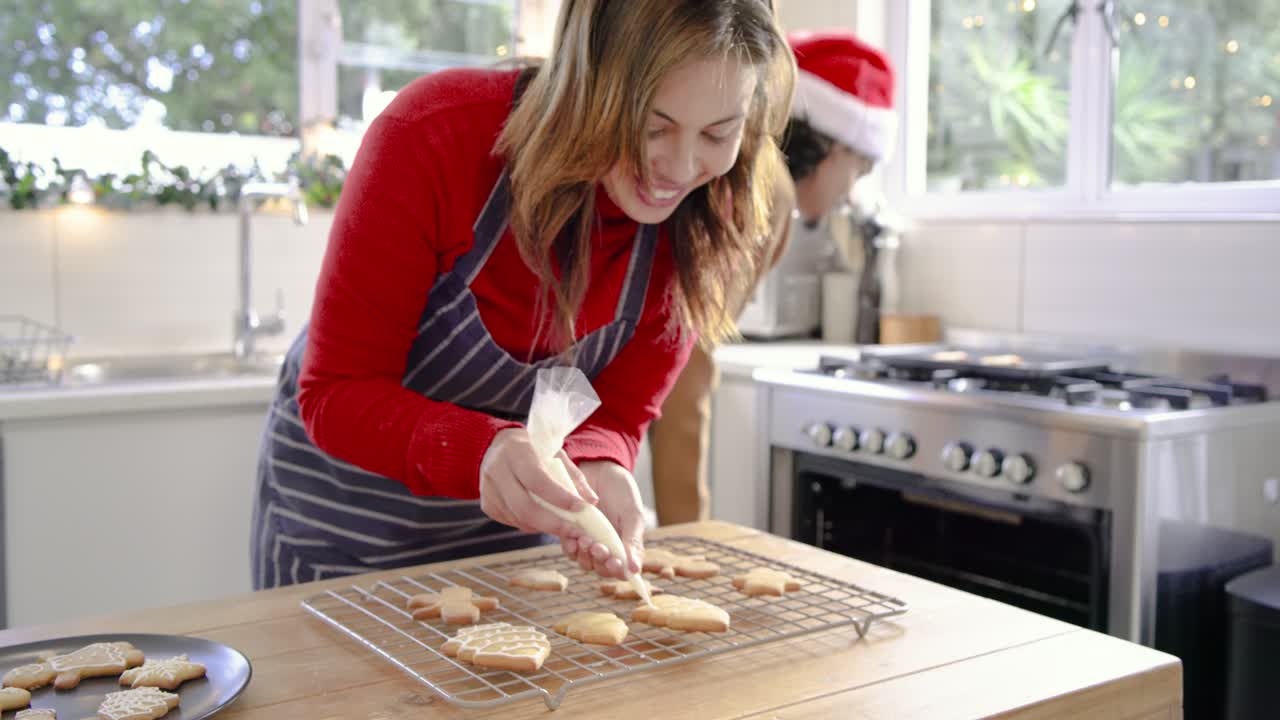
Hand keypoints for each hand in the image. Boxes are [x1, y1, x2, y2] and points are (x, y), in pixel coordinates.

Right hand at [479, 428, 598, 535]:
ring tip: (564, 527)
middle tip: (575, 532)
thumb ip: (573, 476)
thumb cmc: (532, 449)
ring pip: (519, 518)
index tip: (580, 508)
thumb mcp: (554, 452)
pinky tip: (542, 519)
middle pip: (525, 507)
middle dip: (553, 523)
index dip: (559, 497)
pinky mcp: (487, 505)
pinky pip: (512, 521)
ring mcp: (488, 490)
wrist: (496, 446)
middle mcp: (497, 471)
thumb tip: (592, 502)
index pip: (537, 479)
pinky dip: (531, 524)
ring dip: (544, 527)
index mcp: (516, 452)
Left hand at [559, 461, 645, 578]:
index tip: (614, 562)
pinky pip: (569, 547)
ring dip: (584, 555)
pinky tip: (573, 535)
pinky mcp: (572, 531)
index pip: (621, 569)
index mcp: (624, 544)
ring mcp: (588, 539)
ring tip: (586, 540)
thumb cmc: (621, 489)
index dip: (617, 570)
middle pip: (601, 568)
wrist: (600, 467)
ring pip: (584, 561)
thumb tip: (635, 570)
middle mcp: (606, 545)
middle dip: (600, 561)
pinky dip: (570, 545)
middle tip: (598, 547)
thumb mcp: (632, 513)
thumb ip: (633, 540)